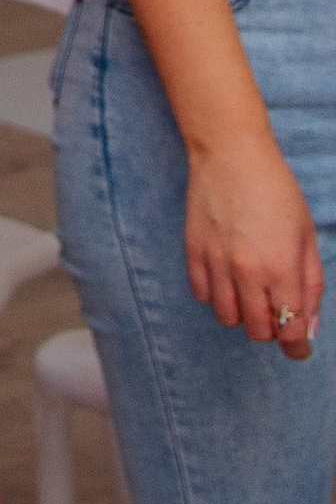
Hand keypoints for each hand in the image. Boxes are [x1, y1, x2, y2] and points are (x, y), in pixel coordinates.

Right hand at [186, 135, 323, 357]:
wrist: (230, 154)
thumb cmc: (276, 191)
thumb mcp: (307, 236)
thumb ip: (311, 284)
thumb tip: (309, 324)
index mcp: (282, 269)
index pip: (291, 331)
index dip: (298, 348)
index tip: (299, 348)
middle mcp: (247, 271)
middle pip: (258, 331)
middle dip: (271, 331)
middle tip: (275, 314)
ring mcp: (216, 261)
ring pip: (227, 317)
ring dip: (242, 316)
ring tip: (249, 296)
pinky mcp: (193, 249)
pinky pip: (201, 293)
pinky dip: (215, 295)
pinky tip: (226, 279)